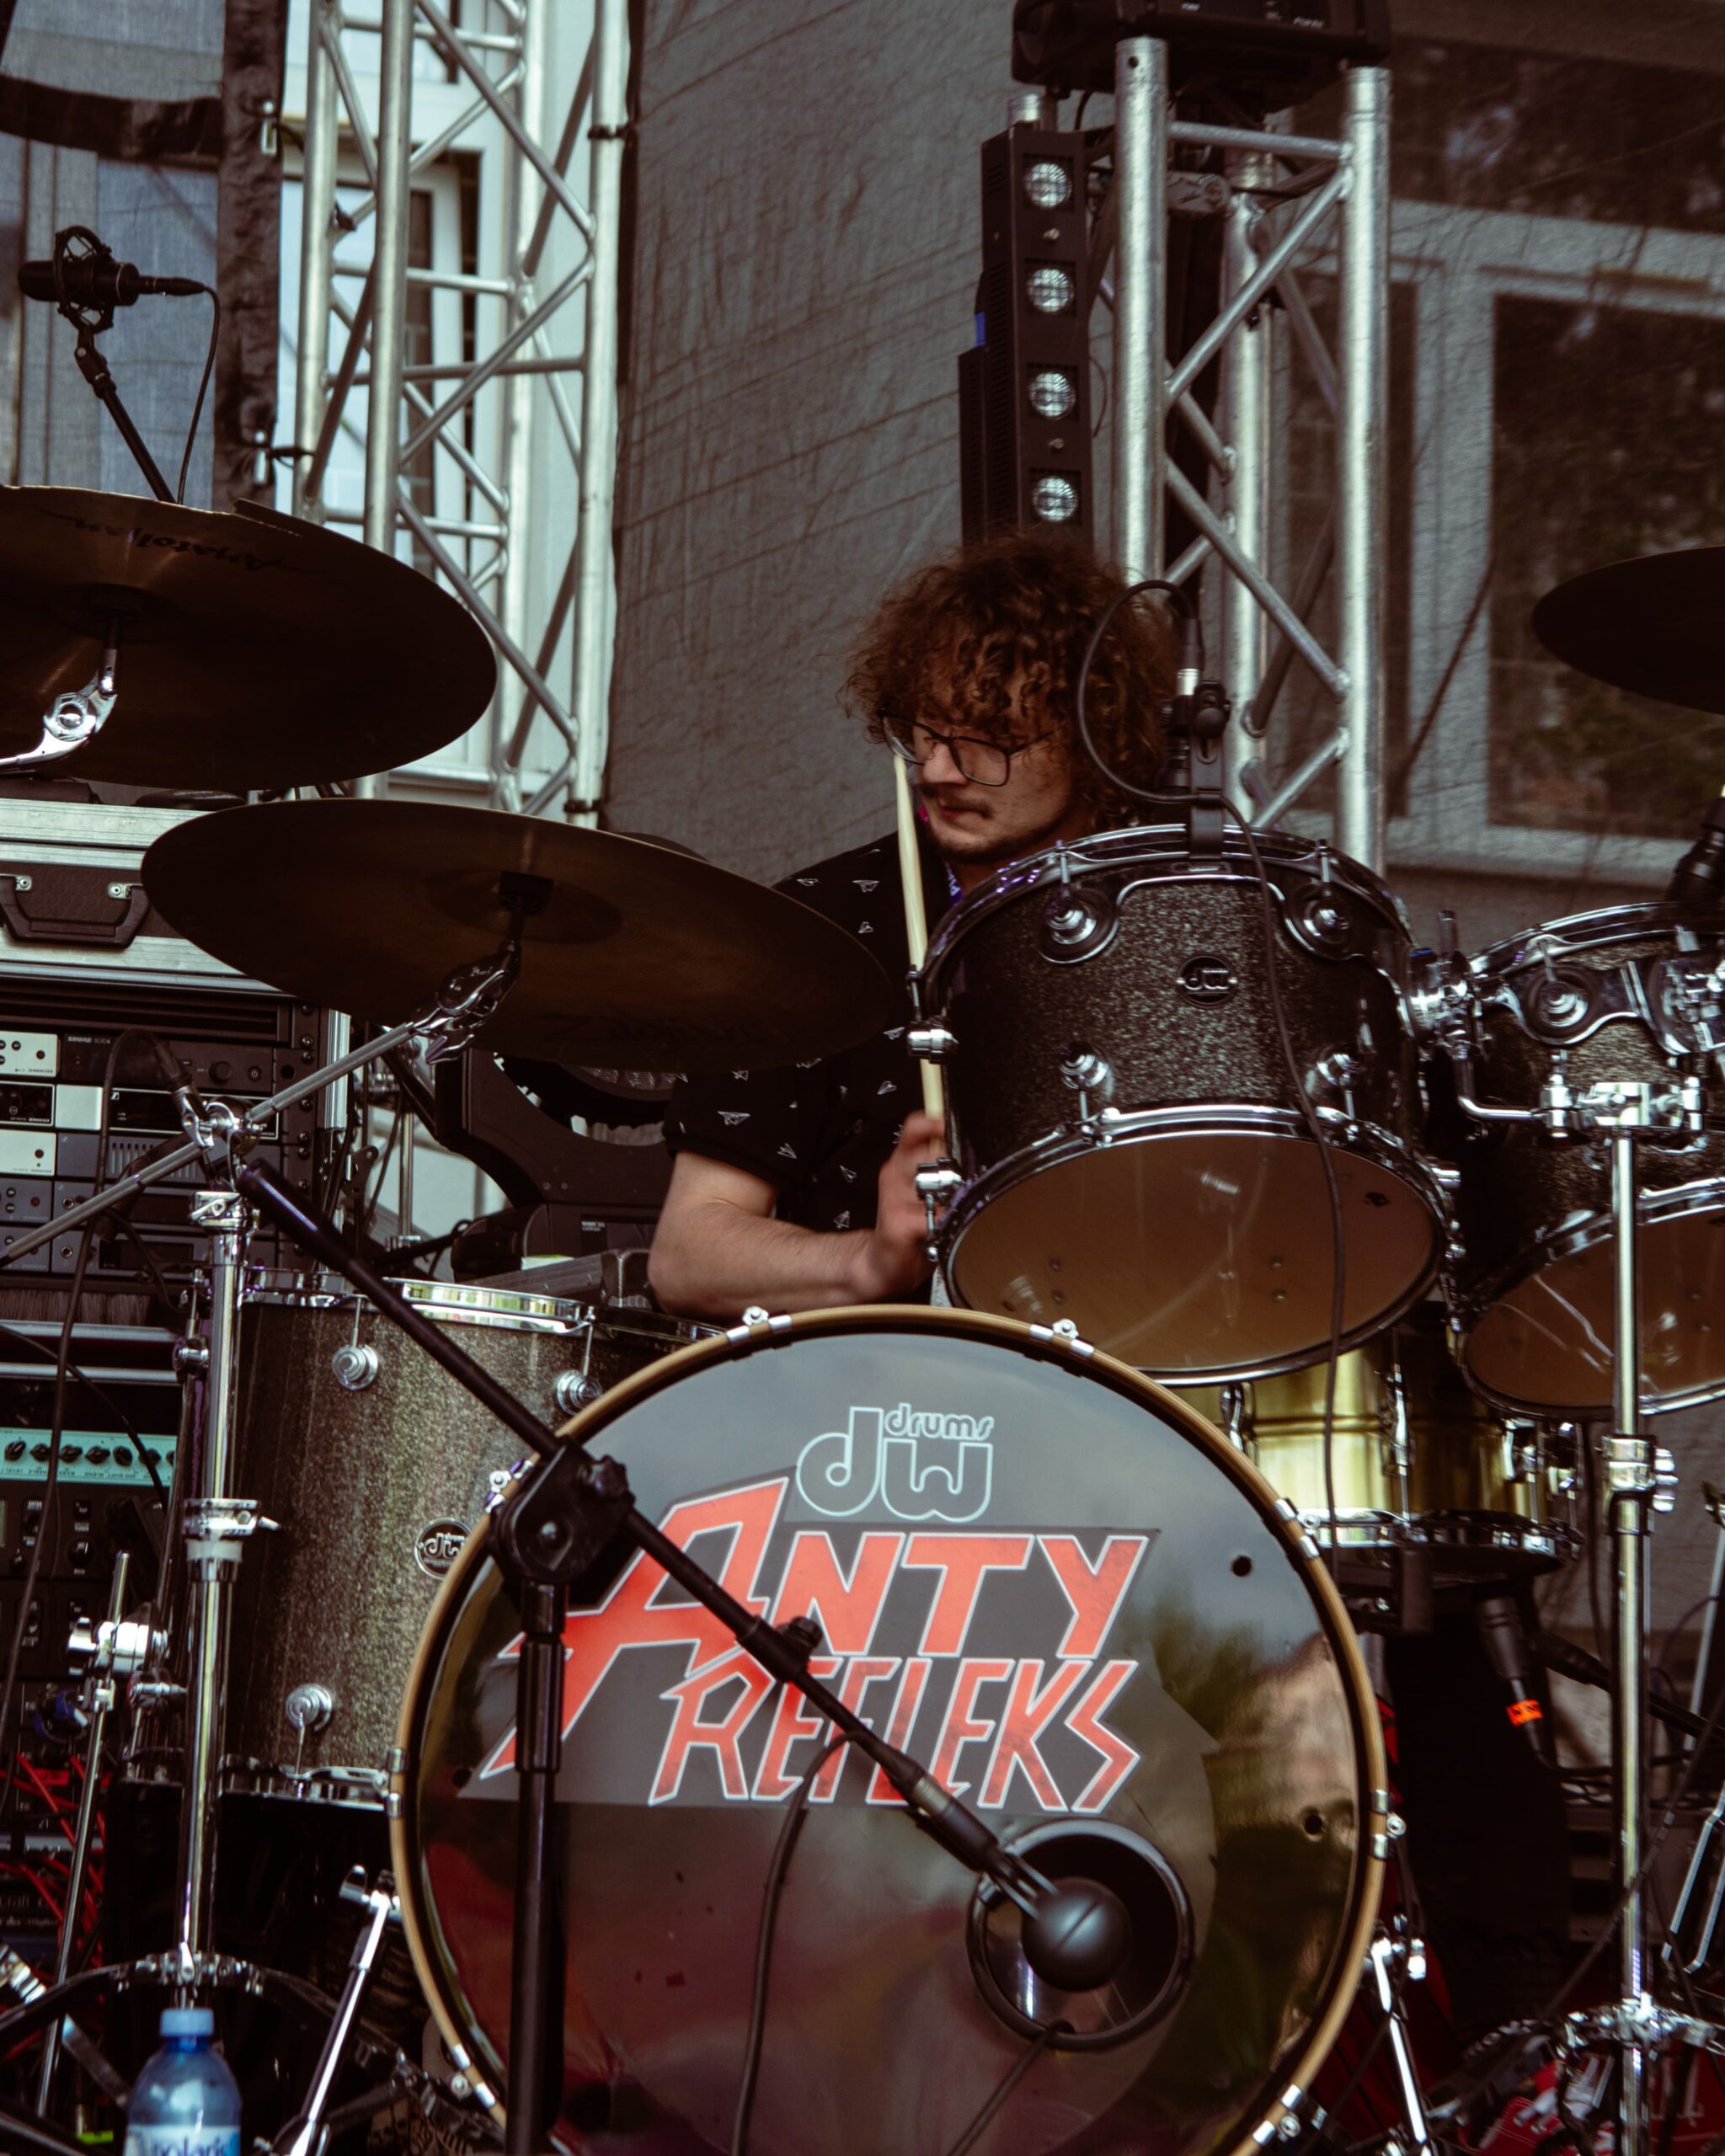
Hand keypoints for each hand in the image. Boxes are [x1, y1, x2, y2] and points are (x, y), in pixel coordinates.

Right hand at [850, 1111, 945, 1301]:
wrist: (882, 1263)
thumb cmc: (911, 1225)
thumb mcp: (925, 1190)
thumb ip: (942, 1168)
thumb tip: (972, 1150)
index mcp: (902, 1161)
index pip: (916, 1128)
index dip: (935, 1124)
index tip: (951, 1128)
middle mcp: (895, 1173)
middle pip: (933, 1153)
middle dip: (954, 1169)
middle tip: (960, 1188)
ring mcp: (894, 1196)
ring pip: (935, 1181)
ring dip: (950, 1197)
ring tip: (949, 1211)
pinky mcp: (897, 1221)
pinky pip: (933, 1214)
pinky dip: (945, 1221)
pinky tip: (943, 1228)